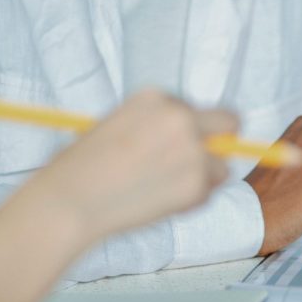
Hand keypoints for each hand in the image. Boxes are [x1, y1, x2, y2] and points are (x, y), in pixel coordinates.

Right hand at [34, 89, 231, 242]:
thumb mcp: (118, 128)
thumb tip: (194, 145)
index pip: (195, 110)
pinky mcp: (197, 182)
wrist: (71, 200)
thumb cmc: (83, 168)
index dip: (190, 131)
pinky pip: (207, 196)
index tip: (175, 148)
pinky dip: (189, 204)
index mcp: (156, 97)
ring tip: (161, 192)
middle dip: (223, 143)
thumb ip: (157, 130)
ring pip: (221, 167)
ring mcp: (192, 150)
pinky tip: (156, 204)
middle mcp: (180, 117)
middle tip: (207, 164)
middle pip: (230, 123)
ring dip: (202, 180)